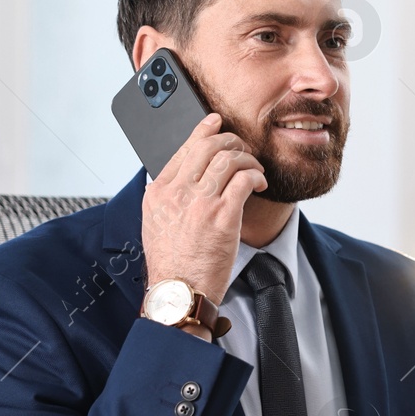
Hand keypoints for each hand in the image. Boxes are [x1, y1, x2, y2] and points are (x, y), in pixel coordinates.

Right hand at [142, 113, 266, 306]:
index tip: (216, 123)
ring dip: (248, 160)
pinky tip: (259, 183)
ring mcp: (200, 203)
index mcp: (158, 192)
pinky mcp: (222, 216)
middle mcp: (177, 192)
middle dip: (231, 141)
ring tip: (255, 170)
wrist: (179, 292)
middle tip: (243, 148)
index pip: (183, 149)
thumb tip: (180, 176)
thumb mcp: (154, 223)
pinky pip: (244, 180)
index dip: (204, 131)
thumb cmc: (172, 263)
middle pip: (208, 147)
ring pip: (229, 159)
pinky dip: (255, 176)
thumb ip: (166, 197)